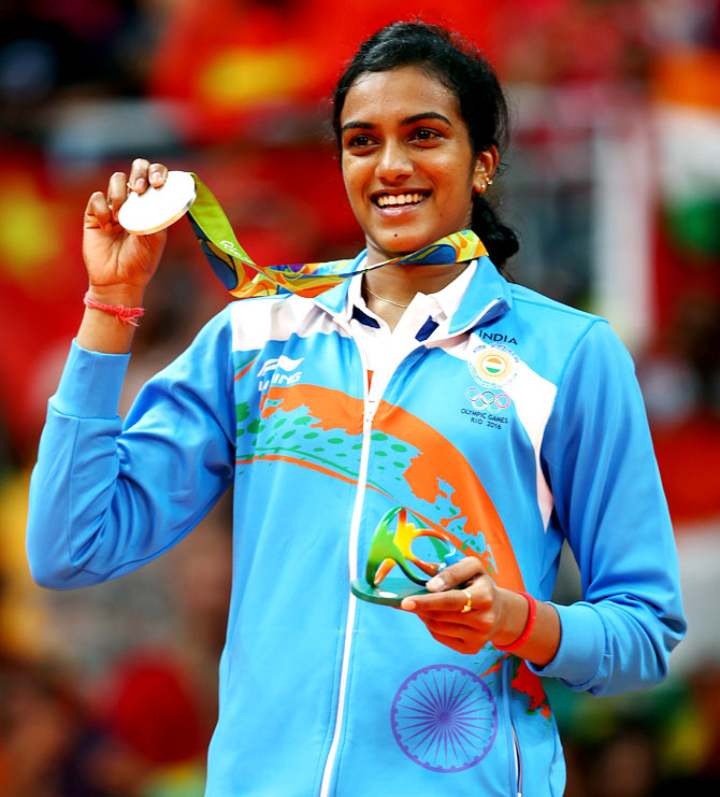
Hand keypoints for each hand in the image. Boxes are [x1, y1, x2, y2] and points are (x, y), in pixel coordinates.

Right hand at [82, 158, 168, 300]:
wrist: (118, 281)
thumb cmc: (140, 262)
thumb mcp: (155, 240)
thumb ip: (156, 217)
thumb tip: (156, 197)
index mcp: (153, 206)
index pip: (156, 177)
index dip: (157, 172)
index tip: (157, 183)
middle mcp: (135, 202)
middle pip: (136, 169)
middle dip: (139, 173)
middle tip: (139, 189)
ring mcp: (114, 206)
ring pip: (117, 181)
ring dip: (121, 195)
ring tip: (122, 218)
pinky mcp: (94, 214)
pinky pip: (97, 198)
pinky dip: (103, 209)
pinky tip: (108, 227)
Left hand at [400, 556, 519, 654]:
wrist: (500, 611)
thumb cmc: (479, 584)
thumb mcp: (472, 567)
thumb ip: (451, 570)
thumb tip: (429, 585)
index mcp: (485, 596)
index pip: (451, 600)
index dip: (427, 600)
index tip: (406, 601)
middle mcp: (484, 620)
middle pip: (441, 615)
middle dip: (420, 607)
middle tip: (407, 601)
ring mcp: (479, 637)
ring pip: (438, 627)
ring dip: (424, 615)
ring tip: (421, 606)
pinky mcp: (472, 649)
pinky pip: (441, 637)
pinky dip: (430, 626)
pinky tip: (432, 616)